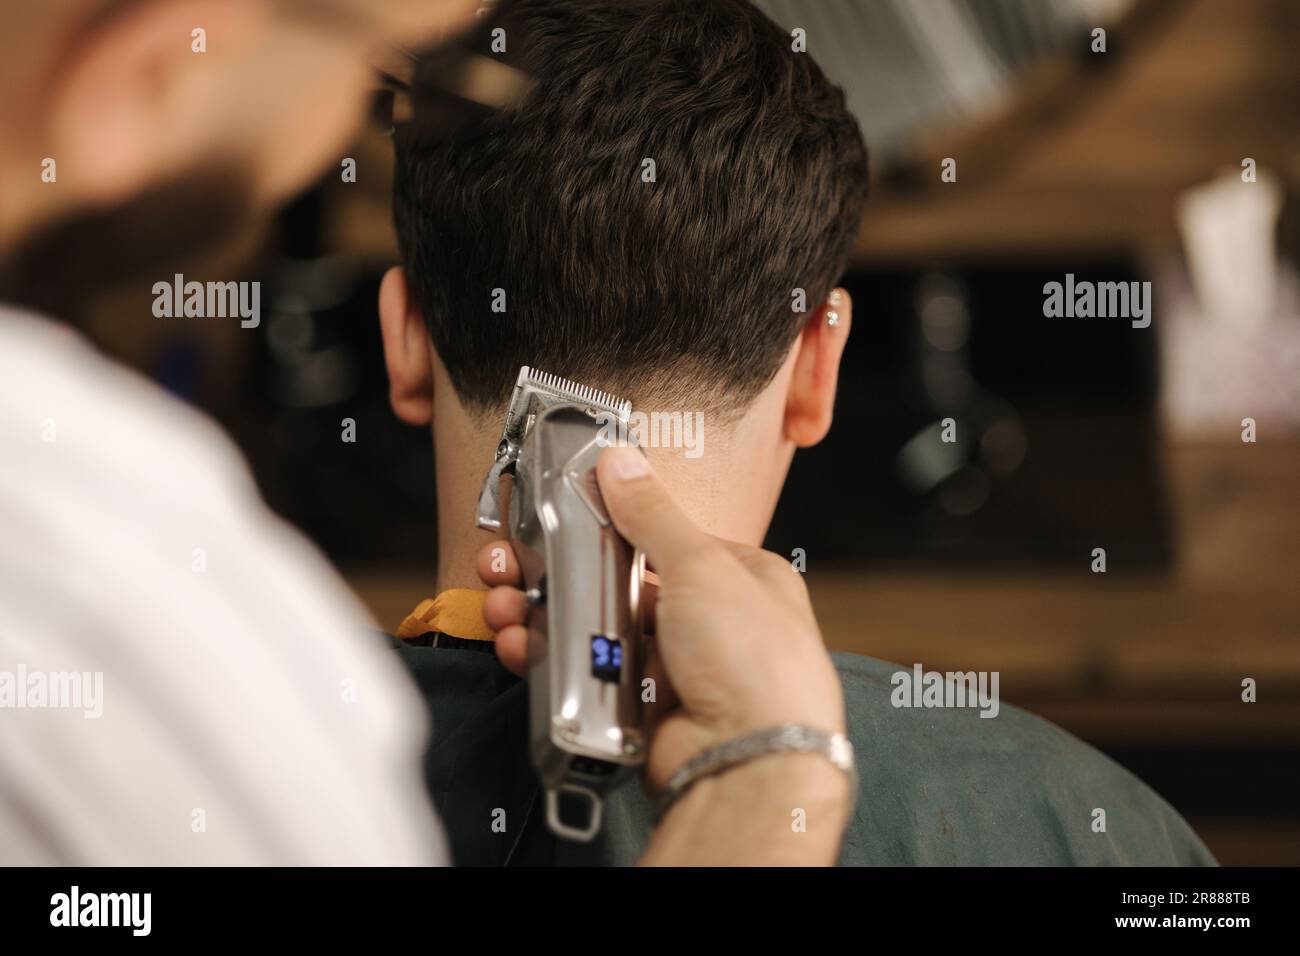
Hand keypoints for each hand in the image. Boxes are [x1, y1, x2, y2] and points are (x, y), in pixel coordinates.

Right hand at [478, 447, 849, 863]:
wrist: (748, 764)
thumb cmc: (756, 664)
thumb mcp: (702, 565)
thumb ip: (653, 514)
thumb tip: (622, 462)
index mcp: (739, 577)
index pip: (664, 536)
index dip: (609, 523)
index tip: (561, 514)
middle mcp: (709, 621)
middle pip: (618, 582)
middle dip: (559, 571)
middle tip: (511, 562)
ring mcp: (675, 667)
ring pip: (595, 629)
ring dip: (542, 613)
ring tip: (506, 603)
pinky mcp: (644, 708)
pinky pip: (588, 674)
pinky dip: (550, 659)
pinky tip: (521, 644)